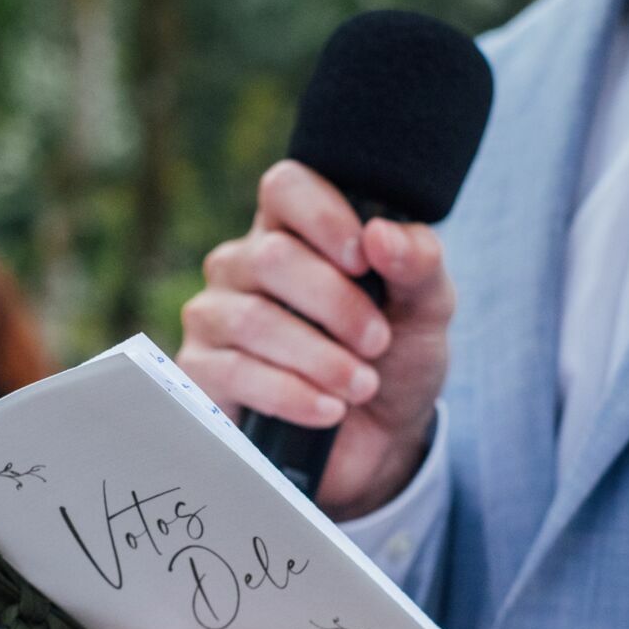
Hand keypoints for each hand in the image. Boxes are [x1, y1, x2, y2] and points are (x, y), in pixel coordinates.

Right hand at [177, 159, 453, 520]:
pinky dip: (292, 394)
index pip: (286, 187)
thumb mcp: (426, 309)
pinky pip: (235, 372)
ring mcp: (215, 317)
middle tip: (377, 342)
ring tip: (361, 384)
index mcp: (294, 231)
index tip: (364, 260)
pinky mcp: (202, 373)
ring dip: (320, 357)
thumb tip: (382, 234)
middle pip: (272, 257)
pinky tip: (329, 410)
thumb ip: (419, 264)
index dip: (324, 216)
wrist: (379, 441)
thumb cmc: (395, 358)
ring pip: (253, 320)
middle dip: (337, 305)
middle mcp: (244, 265)